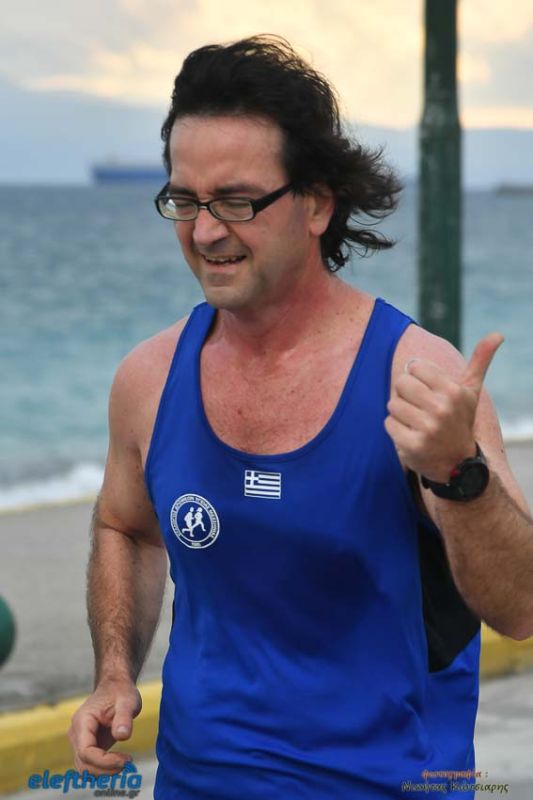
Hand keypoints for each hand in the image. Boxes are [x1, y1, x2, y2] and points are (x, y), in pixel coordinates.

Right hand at [68, 678, 141, 775]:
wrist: (115, 687)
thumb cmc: (121, 692)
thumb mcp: (127, 701)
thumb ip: (124, 717)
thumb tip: (122, 736)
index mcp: (82, 721)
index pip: (86, 751)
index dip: (104, 761)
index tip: (125, 760)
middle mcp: (76, 733)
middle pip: (83, 763)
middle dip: (105, 769)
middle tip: (128, 763)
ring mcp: (79, 740)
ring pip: (84, 767)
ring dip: (104, 772)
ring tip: (125, 763)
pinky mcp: (86, 745)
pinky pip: (90, 764)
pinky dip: (103, 768)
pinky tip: (120, 762)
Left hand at [385, 332, 503, 481]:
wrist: (457, 463)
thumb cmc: (459, 419)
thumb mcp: (470, 391)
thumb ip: (480, 361)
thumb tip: (498, 334)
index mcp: (453, 391)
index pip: (414, 367)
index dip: (416, 378)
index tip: (427, 391)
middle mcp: (442, 409)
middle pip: (400, 383)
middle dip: (406, 394)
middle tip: (420, 408)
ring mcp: (427, 428)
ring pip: (393, 404)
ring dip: (400, 413)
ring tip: (416, 422)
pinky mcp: (413, 445)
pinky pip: (388, 424)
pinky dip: (395, 429)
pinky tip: (410, 434)